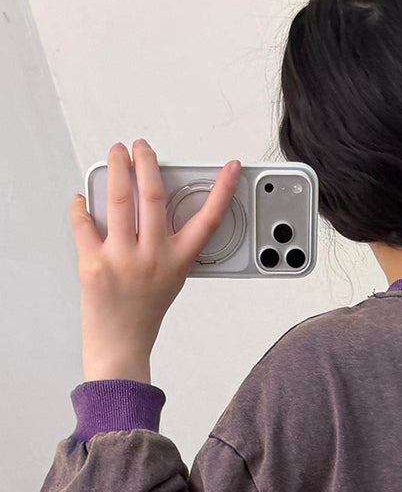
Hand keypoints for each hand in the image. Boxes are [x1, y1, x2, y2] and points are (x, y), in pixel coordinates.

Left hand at [69, 139, 240, 381]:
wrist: (120, 344)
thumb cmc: (144, 312)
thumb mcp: (169, 278)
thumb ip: (165, 243)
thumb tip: (145, 203)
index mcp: (177, 262)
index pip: (207, 221)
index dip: (222, 191)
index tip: (230, 168)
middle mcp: (152, 258)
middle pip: (152, 196)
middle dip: (146, 162)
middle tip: (141, 147)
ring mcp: (121, 260)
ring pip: (118, 200)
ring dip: (115, 168)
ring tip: (115, 155)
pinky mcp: (92, 264)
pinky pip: (83, 222)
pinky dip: (80, 206)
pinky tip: (82, 200)